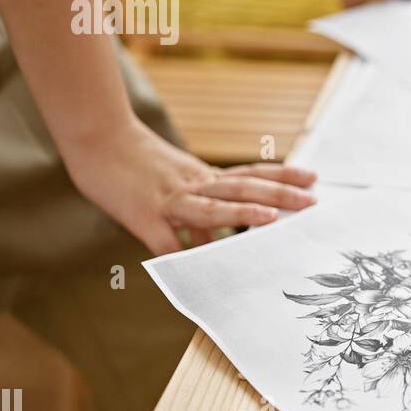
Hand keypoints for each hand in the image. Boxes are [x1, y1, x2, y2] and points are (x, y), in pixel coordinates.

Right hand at [61, 119, 317, 254]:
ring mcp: (169, 199)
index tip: (313, 179)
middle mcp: (193, 184)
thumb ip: (196, 213)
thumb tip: (210, 244)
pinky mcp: (142, 215)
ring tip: (272, 218)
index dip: (282, 176)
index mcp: (203, 176)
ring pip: (211, 206)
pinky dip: (180, 255)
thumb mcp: (176, 182)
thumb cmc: (136, 163)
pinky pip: (164, 241)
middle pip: (242, 187)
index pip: (250, 174)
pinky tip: (197, 272)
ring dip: (241, 213)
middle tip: (312, 202)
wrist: (98, 137)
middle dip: (279, 195)